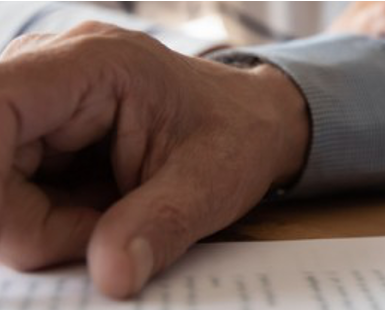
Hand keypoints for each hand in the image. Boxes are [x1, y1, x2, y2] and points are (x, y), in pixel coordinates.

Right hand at [0, 22, 307, 298]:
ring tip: (109, 219)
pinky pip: (8, 189)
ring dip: (39, 224)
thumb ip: (160, 225)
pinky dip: (44, 220)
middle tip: (101, 238)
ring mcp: (34, 99)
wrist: (252, 121)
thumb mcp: (213, 184)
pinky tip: (95, 212)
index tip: (29, 237)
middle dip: (29, 221)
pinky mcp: (29, 130)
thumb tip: (112, 276)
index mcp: (93, 64)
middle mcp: (48, 68)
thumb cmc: (237, 135)